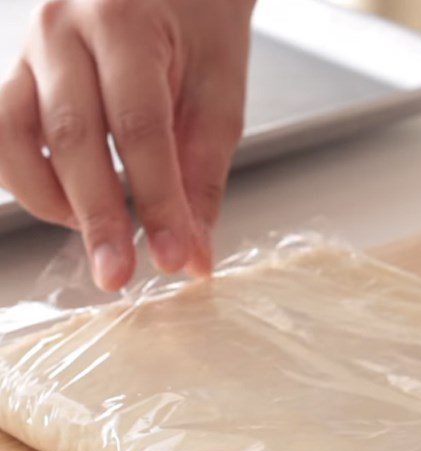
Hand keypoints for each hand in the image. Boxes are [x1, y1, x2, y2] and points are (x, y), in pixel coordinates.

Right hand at [0, 0, 254, 289]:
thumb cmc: (199, 23)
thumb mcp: (220, 94)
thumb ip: (203, 176)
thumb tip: (194, 254)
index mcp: (126, 22)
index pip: (140, 129)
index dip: (156, 202)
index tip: (175, 258)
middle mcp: (64, 28)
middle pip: (73, 137)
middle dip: (98, 218)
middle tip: (118, 276)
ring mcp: (30, 47)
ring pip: (15, 136)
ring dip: (53, 202)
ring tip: (98, 238)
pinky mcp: (18, 70)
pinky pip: (1, 132)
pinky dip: (27, 179)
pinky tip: (67, 207)